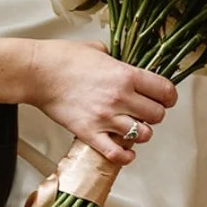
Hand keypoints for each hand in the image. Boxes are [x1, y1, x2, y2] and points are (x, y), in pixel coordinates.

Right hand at [25, 41, 176, 165]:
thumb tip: (125, 68)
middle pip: (157, 115)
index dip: (169, 97)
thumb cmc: (63, 58)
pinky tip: (125, 152)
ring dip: (141, 133)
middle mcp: (120, 97)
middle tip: (145, 112)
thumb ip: (118, 61)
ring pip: (142, 135)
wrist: (38, 73)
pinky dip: (125, 156)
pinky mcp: (89, 133)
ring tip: (132, 128)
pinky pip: (116, 153)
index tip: (165, 99)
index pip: (165, 91)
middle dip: (154, 114)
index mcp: (126, 75)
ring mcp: (105, 118)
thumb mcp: (99, 50)